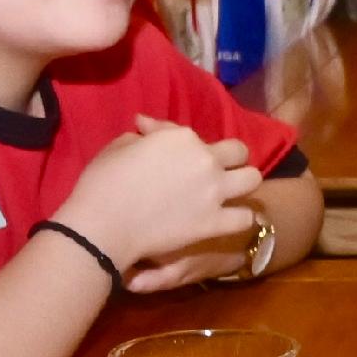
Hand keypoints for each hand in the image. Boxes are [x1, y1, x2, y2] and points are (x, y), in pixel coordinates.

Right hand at [60, 120, 262, 293]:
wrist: (103, 225)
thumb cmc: (103, 182)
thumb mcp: (119, 146)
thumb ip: (143, 137)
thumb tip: (148, 131)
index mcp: (182, 138)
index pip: (191, 134)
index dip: (176, 140)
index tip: (163, 148)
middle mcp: (206, 160)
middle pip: (238, 151)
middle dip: (229, 157)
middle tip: (215, 168)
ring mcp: (215, 192)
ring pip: (253, 179)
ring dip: (243, 182)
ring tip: (229, 190)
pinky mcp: (215, 223)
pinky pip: (245, 218)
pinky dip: (240, 217)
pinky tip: (229, 217)